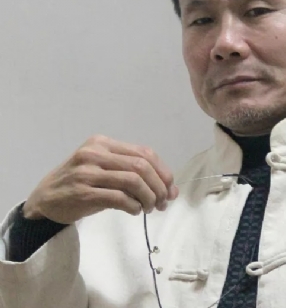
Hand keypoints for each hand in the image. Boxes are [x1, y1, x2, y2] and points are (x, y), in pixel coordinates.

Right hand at [22, 134, 179, 223]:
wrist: (44, 201)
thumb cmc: (80, 184)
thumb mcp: (105, 170)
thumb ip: (135, 174)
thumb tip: (171, 190)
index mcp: (103, 143)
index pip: (144, 152)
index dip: (163, 171)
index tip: (170, 188)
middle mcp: (95, 153)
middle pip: (142, 166)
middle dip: (159, 186)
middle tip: (162, 202)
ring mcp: (87, 172)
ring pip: (133, 181)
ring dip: (148, 197)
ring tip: (149, 208)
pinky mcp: (82, 192)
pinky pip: (119, 198)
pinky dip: (133, 206)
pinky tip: (135, 211)